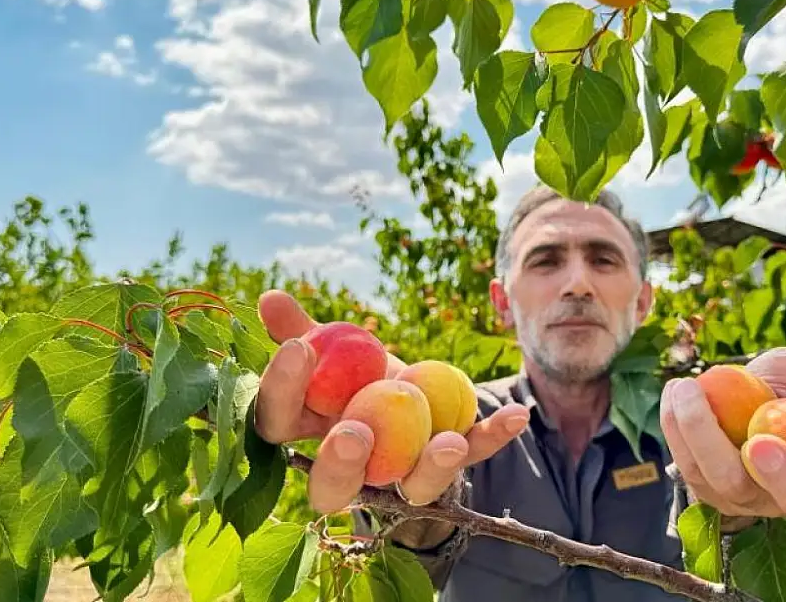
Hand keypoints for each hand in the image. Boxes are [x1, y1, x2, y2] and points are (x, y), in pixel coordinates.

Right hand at [253, 290, 529, 512]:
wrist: (410, 401)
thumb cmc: (357, 375)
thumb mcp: (331, 349)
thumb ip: (301, 328)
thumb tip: (269, 298)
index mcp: (307, 435)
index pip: (278, 424)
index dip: (282, 389)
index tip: (299, 347)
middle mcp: (352, 470)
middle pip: (334, 486)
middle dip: (341, 464)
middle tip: (354, 432)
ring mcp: (403, 476)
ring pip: (412, 487)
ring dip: (431, 468)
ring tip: (447, 443)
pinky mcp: (449, 465)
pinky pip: (473, 454)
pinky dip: (494, 436)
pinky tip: (516, 415)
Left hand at [659, 314, 785, 545]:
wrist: (719, 404)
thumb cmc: (776, 388)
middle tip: (763, 444)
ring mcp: (759, 500)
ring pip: (739, 489)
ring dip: (708, 435)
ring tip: (692, 388)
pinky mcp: (710, 494)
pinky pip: (691, 466)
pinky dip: (679, 423)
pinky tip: (677, 388)